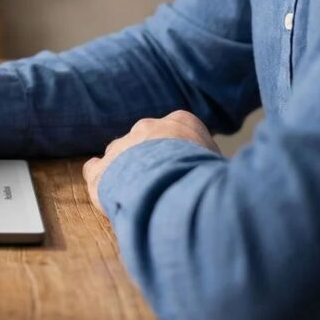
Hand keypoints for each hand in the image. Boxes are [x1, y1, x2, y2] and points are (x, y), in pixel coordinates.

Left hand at [83, 110, 220, 213]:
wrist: (173, 188)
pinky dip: (100, 179)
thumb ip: (212, 165)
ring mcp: (122, 146)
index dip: (183, 153)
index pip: (181, 131)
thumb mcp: (222, 164)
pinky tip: (107, 193)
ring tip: (140, 197)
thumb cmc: (206, 179)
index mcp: (181, 122)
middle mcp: (148, 127)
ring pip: (121, 155)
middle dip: (153, 160)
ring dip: (128, 172)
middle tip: (163, 186)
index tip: (188, 170)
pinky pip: (95, 169)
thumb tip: (224, 181)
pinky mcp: (101, 169)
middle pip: (148, 142)